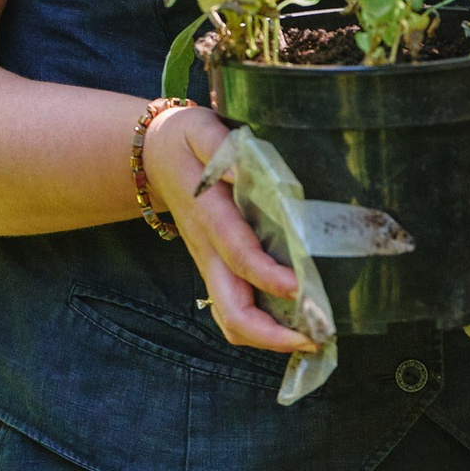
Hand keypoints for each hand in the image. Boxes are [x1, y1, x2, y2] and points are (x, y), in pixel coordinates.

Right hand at [141, 104, 315, 353]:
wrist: (152, 157)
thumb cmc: (185, 140)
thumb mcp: (200, 130)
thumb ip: (222, 149)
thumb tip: (244, 171)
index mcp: (209, 216)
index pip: (238, 255)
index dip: (266, 276)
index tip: (298, 288)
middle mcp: (208, 251)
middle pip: (231, 310)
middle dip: (270, 334)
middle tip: (317, 338)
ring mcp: (209, 265)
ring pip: (231, 319)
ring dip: (268, 338)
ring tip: (314, 340)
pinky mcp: (215, 269)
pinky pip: (234, 310)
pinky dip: (262, 328)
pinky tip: (295, 328)